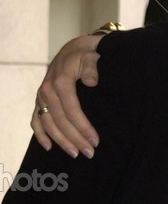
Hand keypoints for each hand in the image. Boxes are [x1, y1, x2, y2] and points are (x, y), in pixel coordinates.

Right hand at [31, 34, 102, 157]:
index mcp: (61, 82)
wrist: (73, 49)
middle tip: (89, 153)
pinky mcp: (39, 100)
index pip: (72, 111)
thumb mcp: (91, 56)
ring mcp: (41, 96)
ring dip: (61, 141)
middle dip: (75, 139)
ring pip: (48, 124)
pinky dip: (40, 134)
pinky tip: (48, 147)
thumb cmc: (86, 55)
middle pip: (61, 121)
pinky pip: (36, 120)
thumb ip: (92, 68)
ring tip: (75, 154)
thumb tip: (91, 82)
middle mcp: (47, 90)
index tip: (95, 141)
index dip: (83, 128)